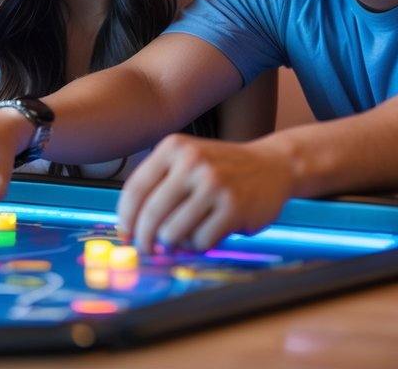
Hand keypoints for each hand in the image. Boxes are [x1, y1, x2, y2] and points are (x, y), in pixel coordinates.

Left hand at [116, 134, 294, 252]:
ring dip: (173, 244)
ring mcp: (214, 184)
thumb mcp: (188, 161)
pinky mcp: (233, 207)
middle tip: (146, 249)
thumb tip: (128, 227)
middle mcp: (193, 162)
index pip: (135, 189)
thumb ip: (159, 186)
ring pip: (173, 232)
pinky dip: (198, 245)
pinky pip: (200, 241)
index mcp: (175, 147)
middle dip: (144, 239)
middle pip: (151, 214)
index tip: (124, 235)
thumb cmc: (222, 169)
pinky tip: (206, 234)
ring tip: (183, 237)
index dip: (125, 218)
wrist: (273, 166)